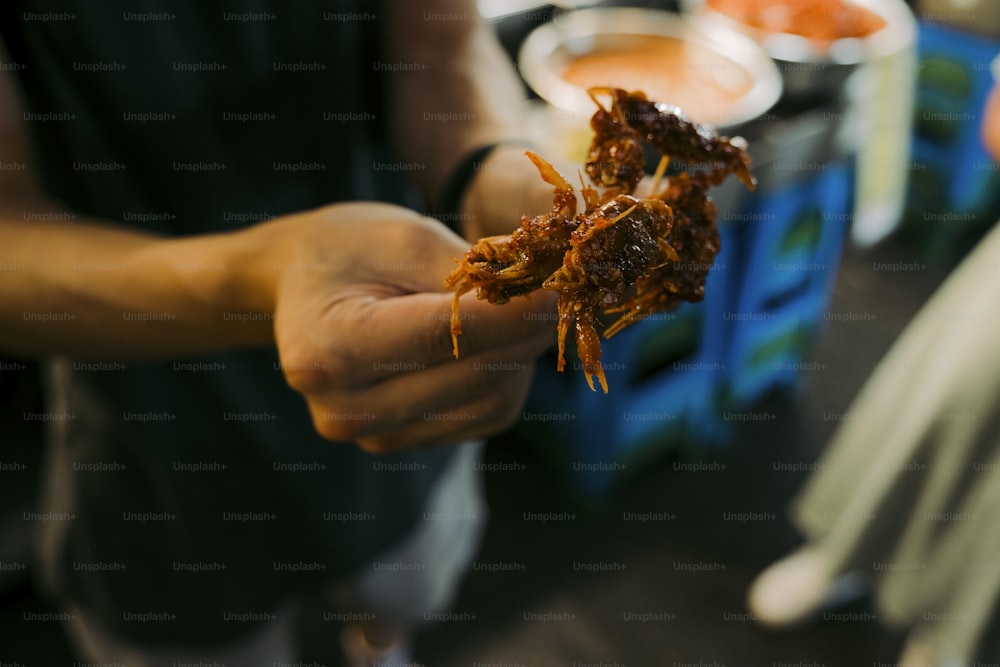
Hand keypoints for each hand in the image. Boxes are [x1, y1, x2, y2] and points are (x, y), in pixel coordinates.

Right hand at [270, 202, 555, 451]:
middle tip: (560, 292)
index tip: (560, 288)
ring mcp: (372, 435)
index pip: (443, 335)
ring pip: (487, 403)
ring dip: (523, 356)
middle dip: (526, 332)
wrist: (305, 286)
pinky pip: (482, 416)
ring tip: (532, 311)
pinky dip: (507, 377)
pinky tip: (506, 340)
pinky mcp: (402, 442)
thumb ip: (466, 269)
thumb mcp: (402, 235)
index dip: (512, 314)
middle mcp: (346, 408)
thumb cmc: (348, 248)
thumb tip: (539, 292)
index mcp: (329, 349)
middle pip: (472, 376)